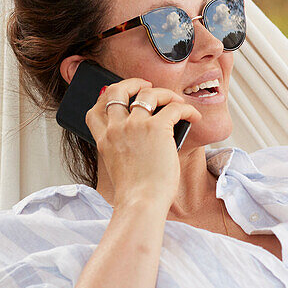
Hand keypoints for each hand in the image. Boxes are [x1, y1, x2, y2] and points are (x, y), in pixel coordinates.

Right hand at [84, 78, 200, 209]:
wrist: (141, 203)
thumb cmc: (135, 194)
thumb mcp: (119, 169)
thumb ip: (124, 150)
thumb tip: (147, 139)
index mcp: (104, 141)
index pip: (95, 110)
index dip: (106, 97)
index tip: (120, 96)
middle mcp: (116, 129)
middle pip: (116, 90)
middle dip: (132, 83)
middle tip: (146, 86)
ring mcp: (135, 126)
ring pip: (148, 93)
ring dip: (165, 93)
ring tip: (175, 100)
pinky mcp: (157, 128)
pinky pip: (174, 107)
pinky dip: (186, 109)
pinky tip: (193, 117)